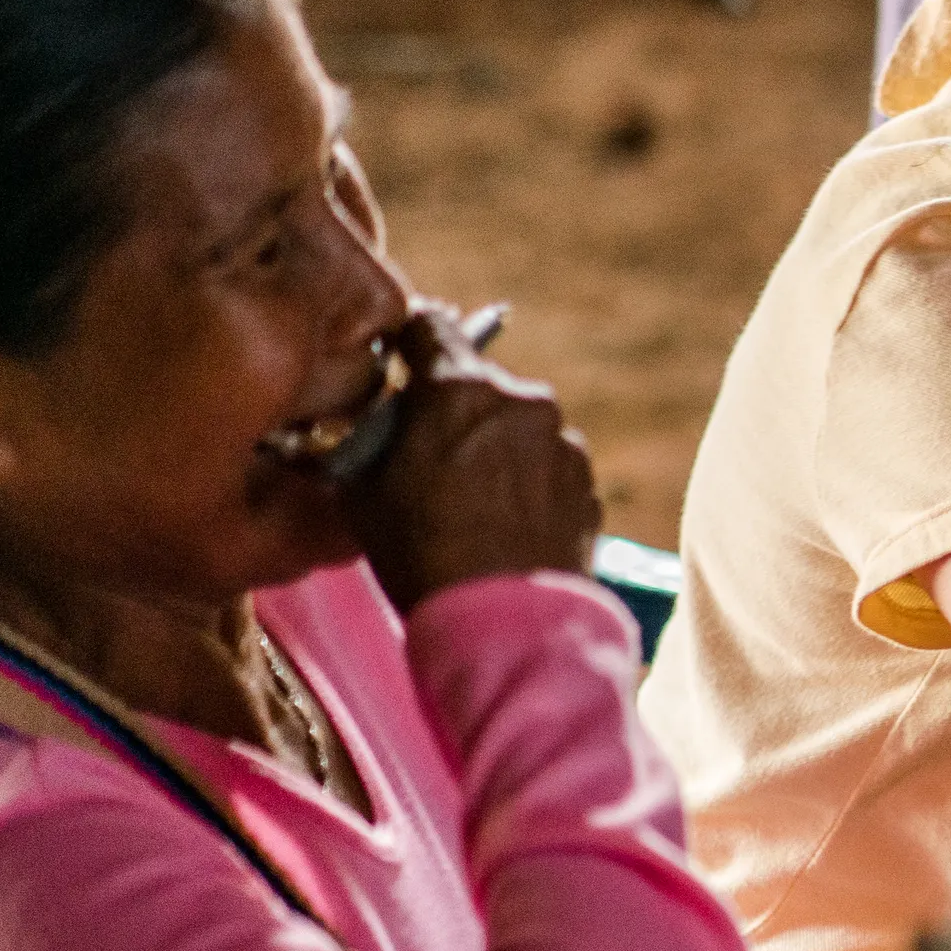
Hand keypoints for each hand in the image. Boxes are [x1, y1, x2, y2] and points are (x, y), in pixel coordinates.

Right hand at [338, 305, 599, 609]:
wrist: (502, 623)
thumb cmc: (421, 555)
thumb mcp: (362, 493)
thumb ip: (371, 440)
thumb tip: (379, 424)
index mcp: (459, 389)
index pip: (429, 327)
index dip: (408, 340)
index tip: (399, 355)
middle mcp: (522, 400)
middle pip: (476, 384)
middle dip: (451, 411)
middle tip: (427, 459)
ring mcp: (563, 440)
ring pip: (516, 427)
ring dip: (494, 450)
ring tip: (469, 507)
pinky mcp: (587, 480)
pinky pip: (547, 466)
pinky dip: (527, 483)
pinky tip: (504, 526)